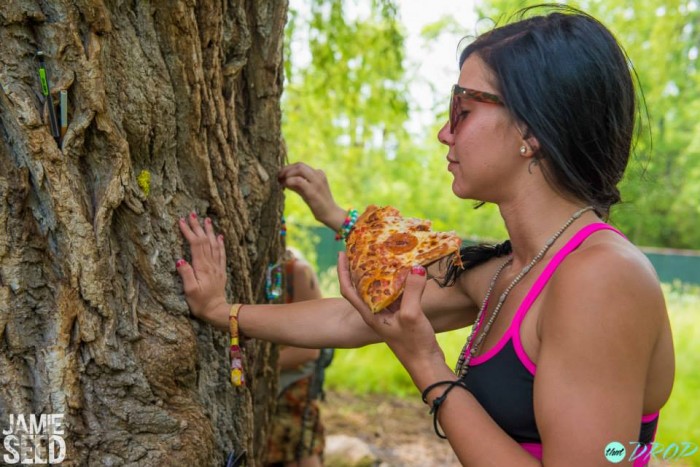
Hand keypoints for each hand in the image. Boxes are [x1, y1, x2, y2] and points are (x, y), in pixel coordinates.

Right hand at [176, 213, 227, 319]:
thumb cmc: (201, 303)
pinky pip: (221, 253)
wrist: (217, 311)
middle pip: (205, 241)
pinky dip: (220, 243)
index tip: (181, 221)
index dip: (189, 231)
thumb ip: (186, 274)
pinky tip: (219, 236)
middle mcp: (211, 264)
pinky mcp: (220, 271)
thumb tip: (180, 259)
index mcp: (202, 267)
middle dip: (198, 226)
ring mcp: (217, 267)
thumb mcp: (189, 291)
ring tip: (207, 219)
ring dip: (210, 231)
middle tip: (192, 213)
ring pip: (214, 244)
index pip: (195, 244)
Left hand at [278, 162, 346, 230]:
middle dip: (286, 169)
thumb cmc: (318, 204)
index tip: (281, 175)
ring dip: (287, 174)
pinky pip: (298, 181)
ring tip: (280, 181)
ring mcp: (317, 182)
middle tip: (278, 177)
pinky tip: (284, 186)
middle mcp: (319, 175)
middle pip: (300, 165)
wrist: (330, 214)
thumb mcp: (306, 191)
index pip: (301, 165)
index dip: (288, 168)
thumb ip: (297, 185)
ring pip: (299, 169)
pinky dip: (289, 181)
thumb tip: (283, 180)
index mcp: (318, 173)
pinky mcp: (313, 191)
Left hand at [337, 253, 444, 374]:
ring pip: (381, 289)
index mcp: (370, 313)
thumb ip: (411, 290)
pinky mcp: (402, 315)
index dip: (342, 271)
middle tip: (366, 248)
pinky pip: (396, 294)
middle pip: (364, 286)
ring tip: (387, 254)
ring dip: (383, 273)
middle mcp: (376, 312)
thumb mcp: (411, 315)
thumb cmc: (414, 344)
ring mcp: (389, 314)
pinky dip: (399, 282)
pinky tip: (408, 271)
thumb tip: (416, 267)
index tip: (341, 253)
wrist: (426, 365)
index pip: (348, 289)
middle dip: (363, 267)